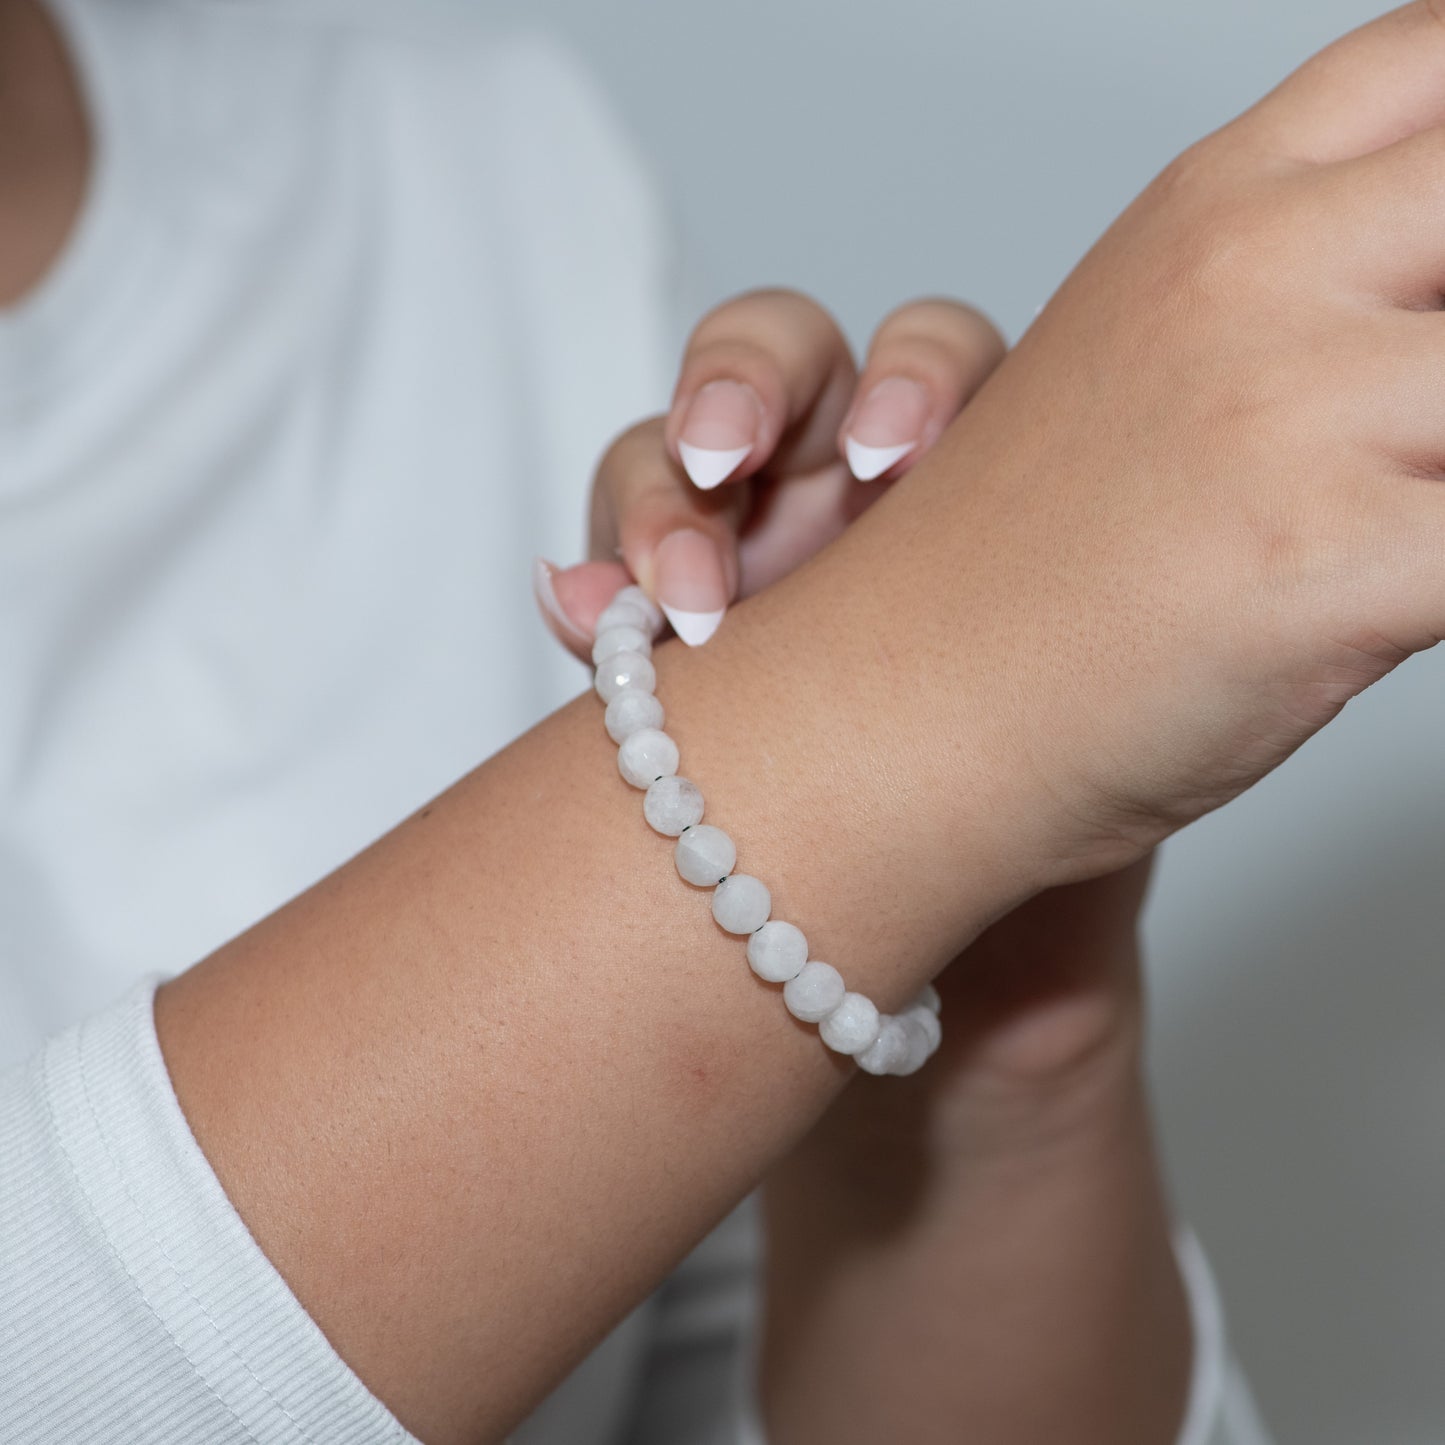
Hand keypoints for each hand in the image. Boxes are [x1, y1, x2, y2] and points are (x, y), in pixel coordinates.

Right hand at [539, 292, 1185, 1442]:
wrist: (967, 951)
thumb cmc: (1049, 809)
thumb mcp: (1104, 702)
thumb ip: (1096, 616)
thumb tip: (1186, 532)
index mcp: (974, 480)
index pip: (930, 359)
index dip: (906, 379)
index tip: (902, 456)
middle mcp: (848, 501)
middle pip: (783, 362)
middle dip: (740, 387)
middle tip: (726, 459)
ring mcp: (749, 563)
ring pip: (667, 457)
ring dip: (646, 495)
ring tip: (653, 595)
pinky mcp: (668, 647)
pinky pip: (605, 585)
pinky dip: (585, 591)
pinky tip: (572, 615)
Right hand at [780, 2, 1444, 902]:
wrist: (906, 707)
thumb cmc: (1024, 577)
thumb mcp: (1153, 363)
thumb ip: (1309, 292)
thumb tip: (1428, 331)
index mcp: (1213, 207)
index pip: (1437, 61)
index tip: (1440, 268)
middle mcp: (1248, 271)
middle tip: (1419, 427)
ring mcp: (1282, 404)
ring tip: (1399, 516)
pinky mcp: (1318, 554)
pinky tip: (1402, 601)